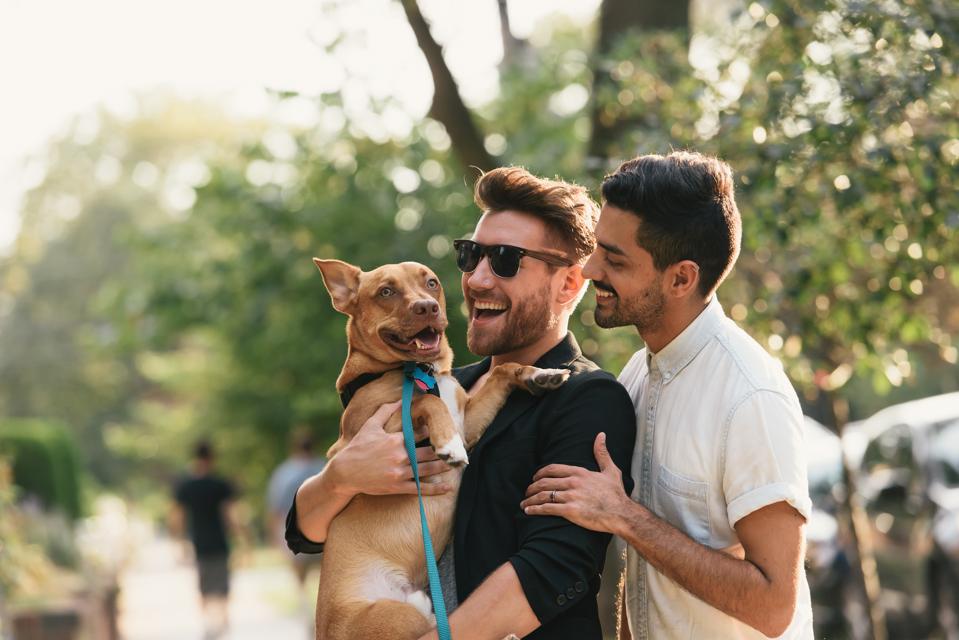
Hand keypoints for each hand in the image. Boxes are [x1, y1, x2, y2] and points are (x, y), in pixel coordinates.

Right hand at [328, 401, 452, 497]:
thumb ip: (386, 411)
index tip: (443, 429)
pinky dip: (434, 489)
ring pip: (427, 469)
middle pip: (428, 452)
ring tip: (456, 464)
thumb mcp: (370, 426)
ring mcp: (399, 472)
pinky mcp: (397, 487)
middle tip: (457, 447)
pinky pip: (419, 489)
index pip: (419, 433)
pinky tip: (446, 488)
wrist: (344, 473)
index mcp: (395, 440)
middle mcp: (400, 456)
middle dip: (443, 449)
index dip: (432, 431)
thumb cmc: (357, 448)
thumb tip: (400, 400)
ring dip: (443, 466)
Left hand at [521, 432, 629, 533]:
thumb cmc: (616, 494)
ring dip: (530, 499)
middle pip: (544, 482)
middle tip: (527, 492)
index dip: (539, 473)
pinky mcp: (570, 511)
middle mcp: (573, 482)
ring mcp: (571, 496)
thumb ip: (602, 453)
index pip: (552, 469)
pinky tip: (528, 511)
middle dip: (532, 487)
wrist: (622, 513)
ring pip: (543, 495)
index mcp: (579, 472)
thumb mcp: (610, 470)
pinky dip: (535, 509)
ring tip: (524, 504)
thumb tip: (601, 435)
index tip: (534, 478)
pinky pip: (547, 508)